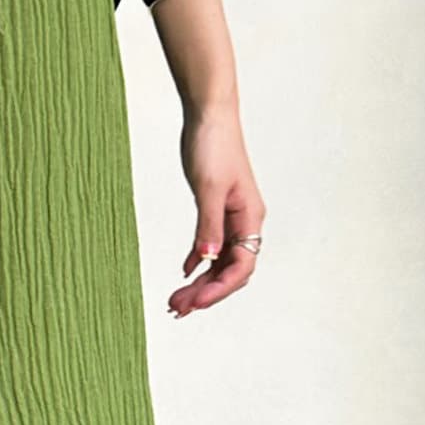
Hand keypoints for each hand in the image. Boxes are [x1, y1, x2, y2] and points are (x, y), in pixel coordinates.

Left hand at [169, 106, 265, 318]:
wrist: (209, 115)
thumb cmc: (212, 145)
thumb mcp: (208, 188)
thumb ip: (208, 225)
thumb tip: (205, 260)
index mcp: (249, 218)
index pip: (240, 267)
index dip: (217, 288)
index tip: (193, 302)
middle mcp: (245, 222)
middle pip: (230, 270)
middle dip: (205, 293)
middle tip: (176, 309)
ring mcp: (232, 217)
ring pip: (219, 261)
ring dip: (199, 282)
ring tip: (175, 299)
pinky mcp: (217, 210)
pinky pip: (210, 245)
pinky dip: (197, 261)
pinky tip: (183, 274)